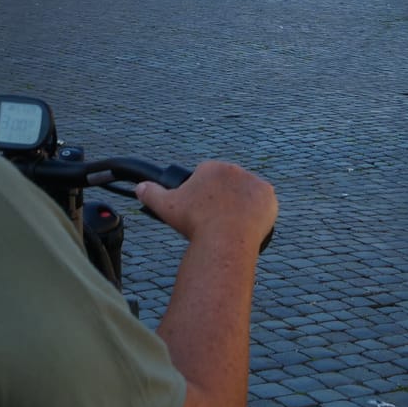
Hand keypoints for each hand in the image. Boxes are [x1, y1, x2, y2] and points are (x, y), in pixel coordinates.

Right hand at [137, 160, 275, 254]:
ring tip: (231, 226)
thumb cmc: (195, 223)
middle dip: (221, 199)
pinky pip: (263, 202)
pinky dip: (258, 212)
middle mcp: (235, 169)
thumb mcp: (166, 207)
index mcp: (212, 167)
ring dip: (239, 204)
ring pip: (245, 194)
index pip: (207, 177)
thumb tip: (139, 188)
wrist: (225, 239)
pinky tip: (249, 224)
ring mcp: (253, 182)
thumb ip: (151, 193)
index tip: (201, 211)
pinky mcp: (268, 196)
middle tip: (215, 221)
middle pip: (227, 185)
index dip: (202, 195)